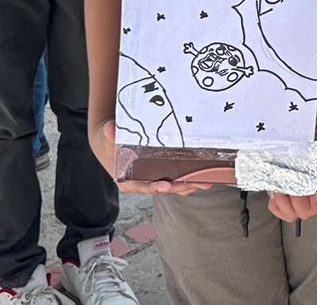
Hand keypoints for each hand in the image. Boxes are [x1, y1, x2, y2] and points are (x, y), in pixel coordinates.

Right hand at [89, 120, 211, 195]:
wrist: (113, 145)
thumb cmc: (111, 143)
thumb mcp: (109, 139)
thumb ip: (111, 135)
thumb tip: (109, 128)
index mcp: (128, 182)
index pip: (143, 186)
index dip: (155, 187)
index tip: (166, 185)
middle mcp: (143, 185)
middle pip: (165, 188)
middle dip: (182, 186)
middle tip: (198, 182)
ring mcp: (154, 181)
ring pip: (175, 187)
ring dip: (191, 185)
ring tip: (207, 181)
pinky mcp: (163, 176)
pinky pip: (178, 180)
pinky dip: (190, 179)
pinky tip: (205, 175)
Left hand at [268, 103, 316, 221]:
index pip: (306, 210)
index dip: (295, 204)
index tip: (290, 190)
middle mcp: (315, 190)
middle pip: (293, 211)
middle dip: (283, 202)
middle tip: (279, 186)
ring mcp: (304, 181)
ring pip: (284, 202)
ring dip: (276, 196)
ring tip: (275, 181)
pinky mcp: (295, 169)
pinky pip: (282, 184)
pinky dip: (274, 183)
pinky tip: (274, 174)